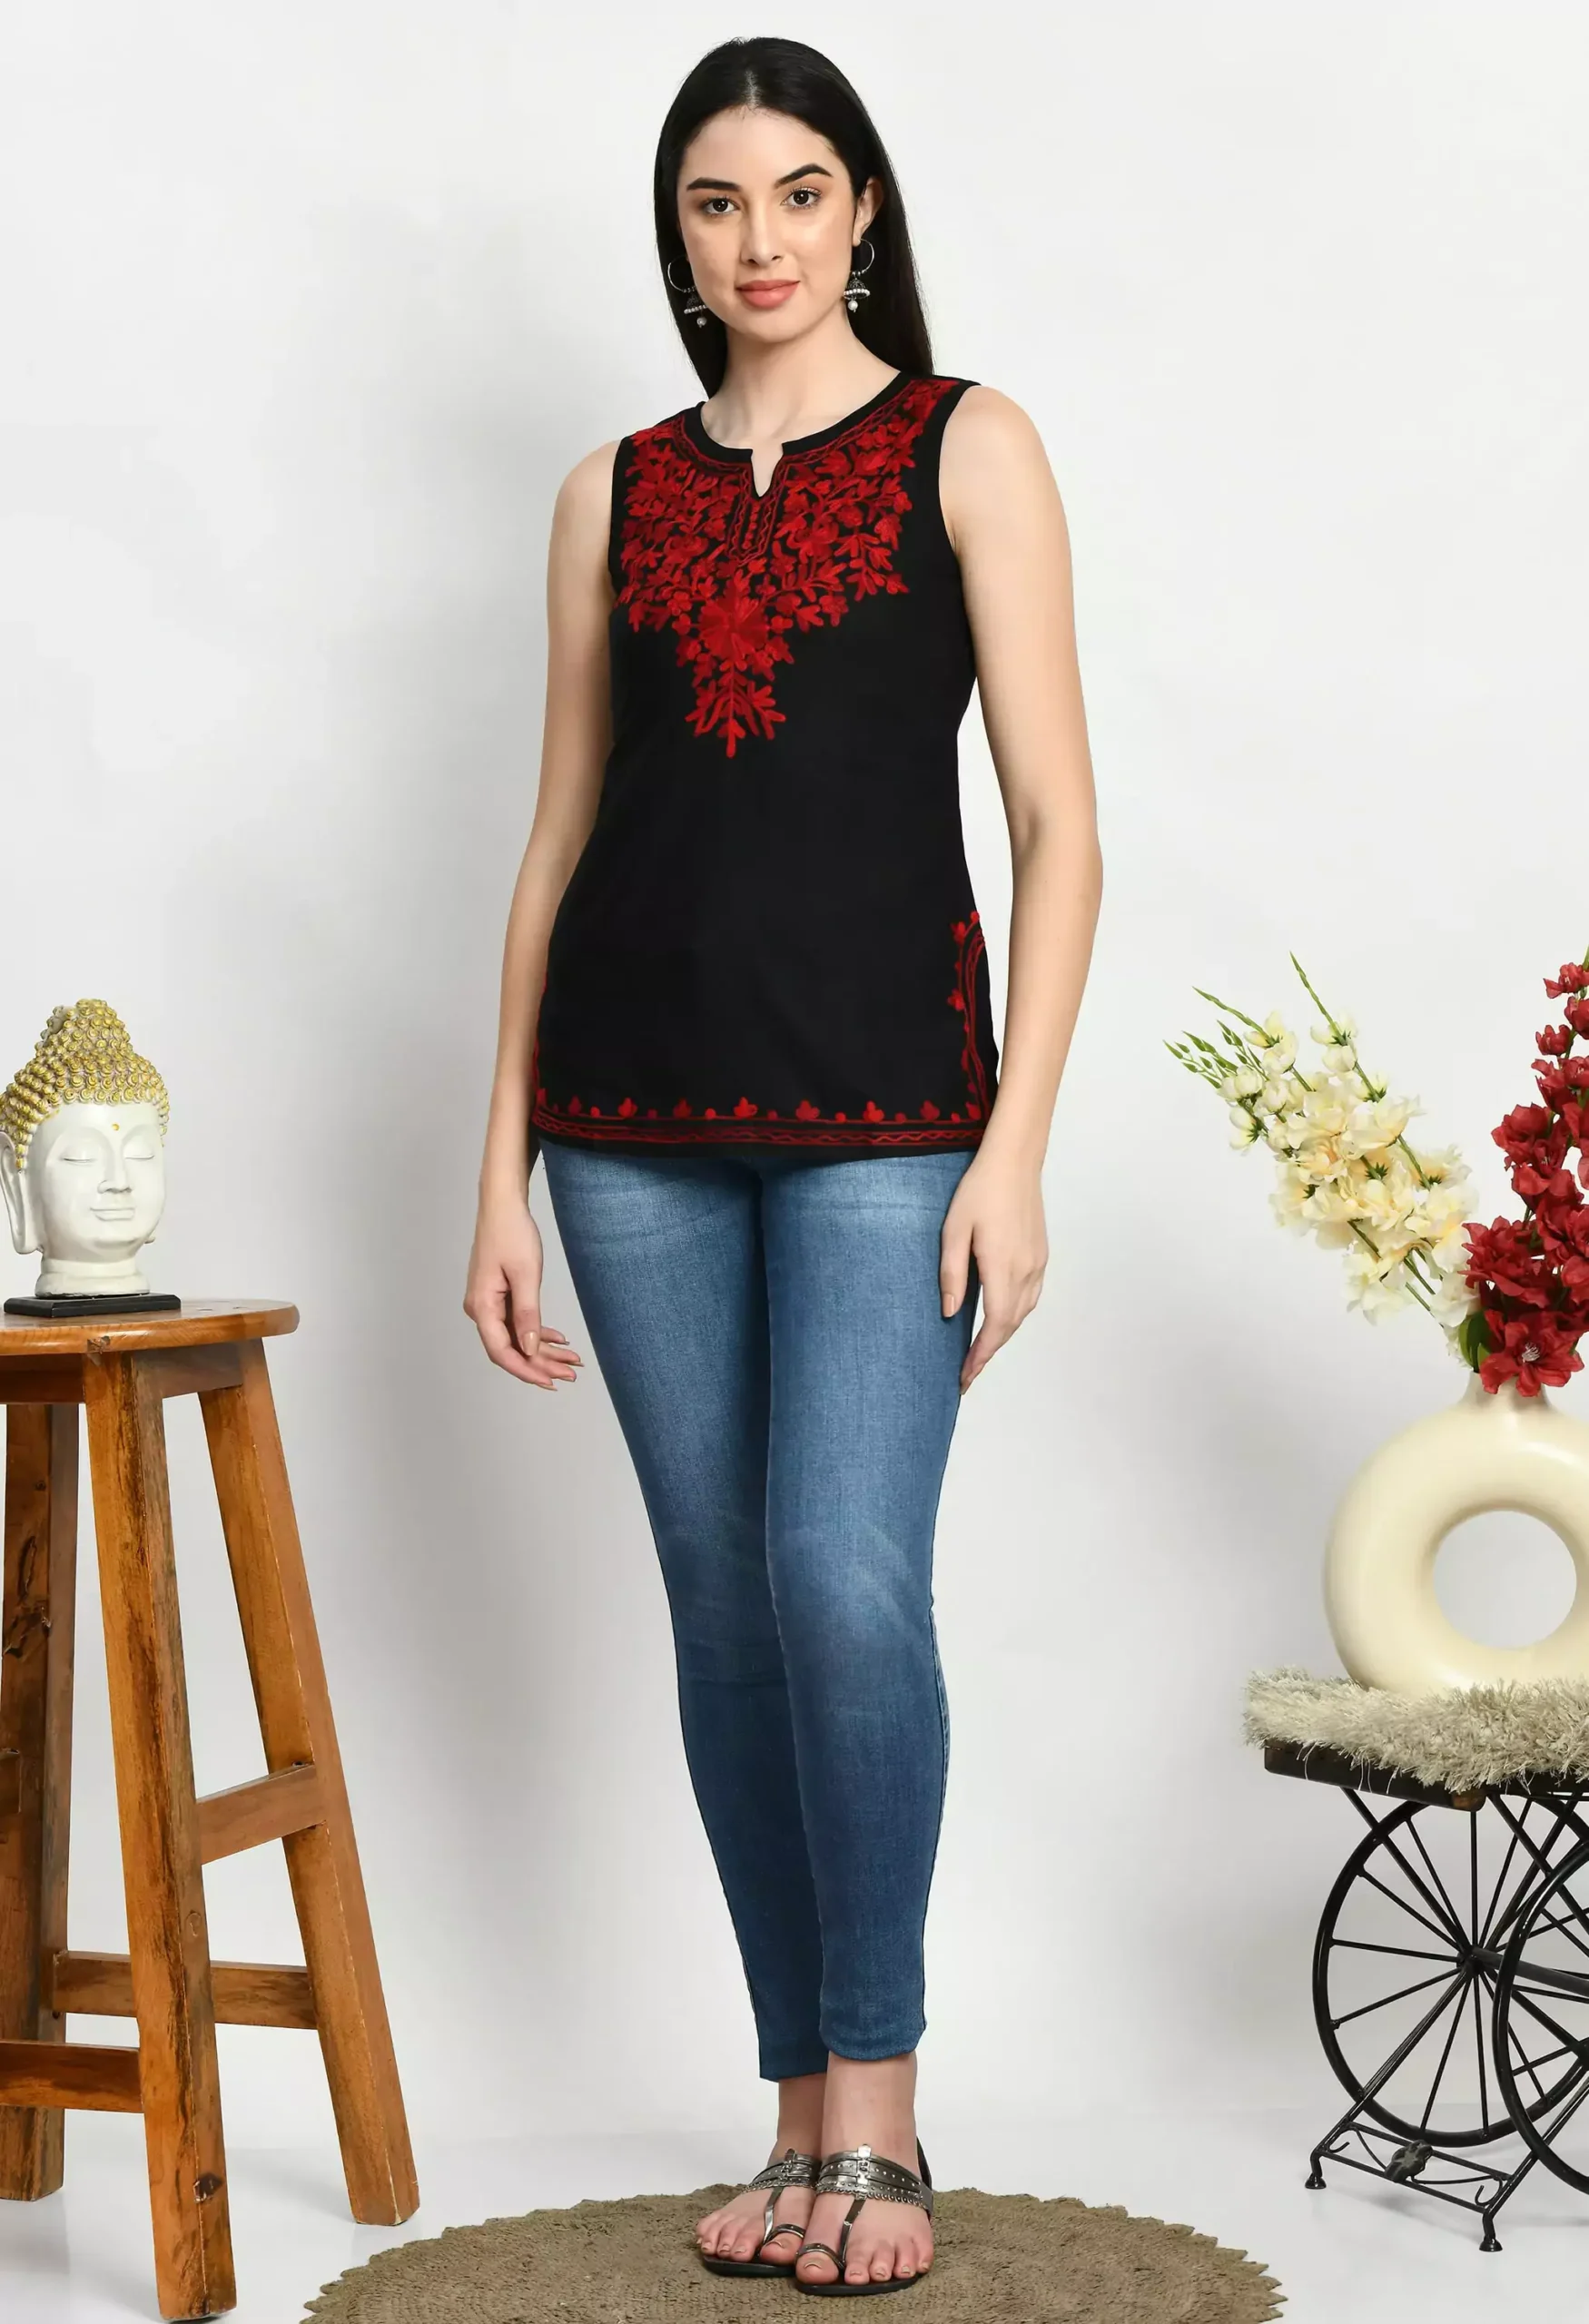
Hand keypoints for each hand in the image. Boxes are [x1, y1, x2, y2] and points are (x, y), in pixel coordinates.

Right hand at [464, 1192, 582, 1389]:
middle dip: (540, 1364)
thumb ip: (528, 1315)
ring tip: (570, 1362)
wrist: (503, 1205)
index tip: (548, 1382)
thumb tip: (530, 1349)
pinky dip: (537, 1332)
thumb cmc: (511, 1233)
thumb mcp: (526, 1275)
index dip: (525, 1370)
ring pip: (516, 1337)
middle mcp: (480, 1308)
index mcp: (481, 1306)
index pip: (501, 1351)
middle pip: (509, 1348)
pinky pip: (516, 1321)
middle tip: (569, 1375)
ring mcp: (488, 1302)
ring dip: (542, 1351)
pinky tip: (558, 1340)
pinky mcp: (498, 1295)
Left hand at [938, 1149, 1046, 1391]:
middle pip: (1011, 1325)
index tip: (966, 1375)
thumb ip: (952, 1275)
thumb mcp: (953, 1231)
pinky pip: (1030, 1297)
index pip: (995, 1325)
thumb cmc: (979, 1191)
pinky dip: (1015, 1316)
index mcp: (1003, 1267)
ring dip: (1003, 1335)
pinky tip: (1000, 1318)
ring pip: (1023, 1313)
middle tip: (967, 1373)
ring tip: (980, 1351)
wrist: (1014, 1162)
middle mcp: (1026, 1270)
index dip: (981, 1354)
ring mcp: (1037, 1263)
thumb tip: (948, 1313)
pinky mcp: (1041, 1255)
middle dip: (989, 1352)